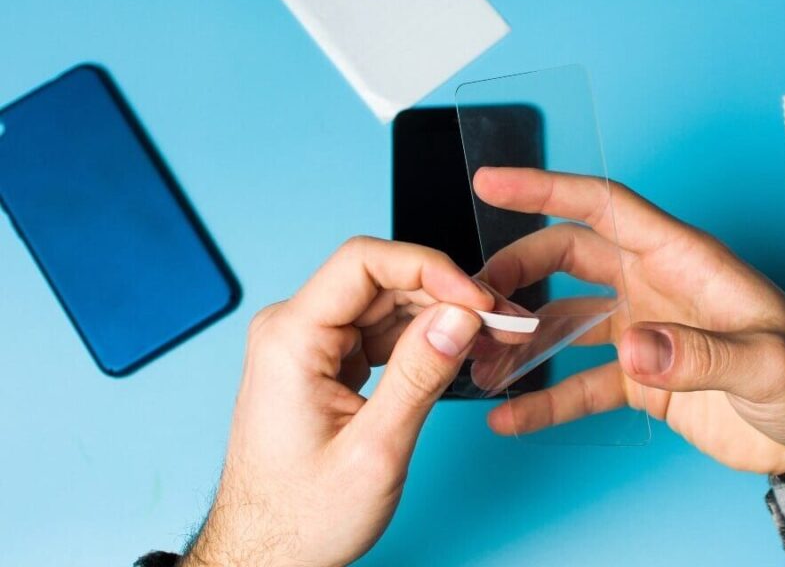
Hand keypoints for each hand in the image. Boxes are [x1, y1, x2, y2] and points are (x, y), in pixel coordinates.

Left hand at [182, 237, 491, 566]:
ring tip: (490, 337)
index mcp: (290, 338)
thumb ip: (420, 376)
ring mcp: (307, 345)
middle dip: (446, 295)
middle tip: (501, 321)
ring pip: (385, 304)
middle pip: (380, 280)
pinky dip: (422, 338)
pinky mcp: (323, 362)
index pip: (364, 262)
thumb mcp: (374, 450)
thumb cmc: (302, 515)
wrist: (266, 552)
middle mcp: (293, 330)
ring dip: (440, 316)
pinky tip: (457, 351)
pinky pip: (379, 332)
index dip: (429, 268)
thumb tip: (460, 317)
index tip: (477, 298)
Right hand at [475, 168, 784, 474]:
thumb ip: (701, 353)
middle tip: (475, 299)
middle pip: (568, 258)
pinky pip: (583, 381)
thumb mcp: (769, 363)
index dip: (545, 189)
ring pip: (566, 320)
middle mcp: (656, 286)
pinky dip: (548, 398)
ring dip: (524, 338)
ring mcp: (647, 332)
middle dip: (517, 271)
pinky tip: (515, 415)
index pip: (604, 207)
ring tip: (483, 365)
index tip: (492, 182)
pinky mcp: (645, 379)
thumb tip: (633, 346)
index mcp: (684, 260)